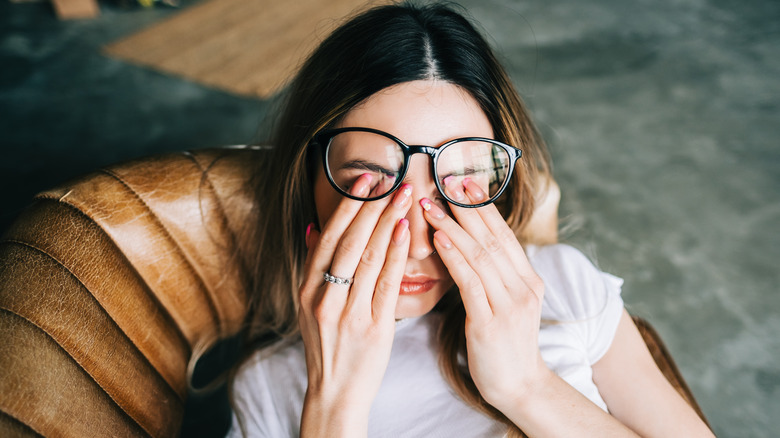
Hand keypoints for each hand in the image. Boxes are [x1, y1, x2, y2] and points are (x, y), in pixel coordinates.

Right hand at [298, 175, 412, 435]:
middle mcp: (324, 298)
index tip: (364, 180)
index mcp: (307, 290)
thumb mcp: (308, 306)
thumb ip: (312, 267)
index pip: (327, 238)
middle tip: (390, 178)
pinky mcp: (373, 327)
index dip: (347, 207)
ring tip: (404, 195)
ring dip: (387, 221)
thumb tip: (312, 227)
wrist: (335, 392)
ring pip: (368, 258)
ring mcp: (348, 313)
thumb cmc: (327, 345)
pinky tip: (404, 231)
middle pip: (348, 242)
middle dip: (370, 206)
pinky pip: (385, 283)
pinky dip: (394, 254)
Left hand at [420, 178, 550, 412]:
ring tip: (430, 205)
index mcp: (529, 280)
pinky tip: (438, 239)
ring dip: (453, 227)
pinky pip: (470, 282)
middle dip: (467, 207)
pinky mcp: (491, 323)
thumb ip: (495, 275)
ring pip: (480, 255)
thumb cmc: (504, 344)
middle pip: (492, 237)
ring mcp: (510, 305)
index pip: (503, 234)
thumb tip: (471, 244)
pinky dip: (454, 257)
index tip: (464, 182)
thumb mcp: (506, 304)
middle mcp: (524, 287)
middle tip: (445, 181)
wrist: (519, 386)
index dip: (483, 207)